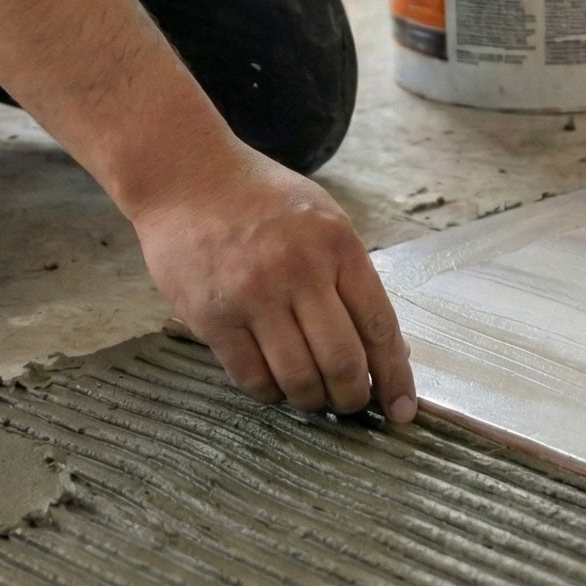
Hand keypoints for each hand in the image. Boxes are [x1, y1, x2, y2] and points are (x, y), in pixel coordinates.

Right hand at [131, 142, 416, 420]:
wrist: (185, 175)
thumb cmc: (259, 197)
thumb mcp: (321, 217)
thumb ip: (351, 275)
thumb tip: (385, 346)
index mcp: (336, 242)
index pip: (378, 325)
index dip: (395, 376)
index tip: (401, 410)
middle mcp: (298, 270)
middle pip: (342, 362)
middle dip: (353, 398)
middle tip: (351, 404)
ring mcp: (253, 295)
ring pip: (298, 379)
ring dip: (312, 400)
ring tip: (313, 396)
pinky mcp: (213, 318)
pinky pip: (252, 380)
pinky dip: (270, 393)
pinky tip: (275, 384)